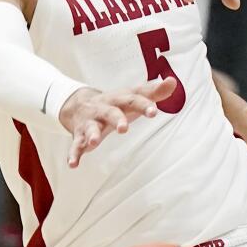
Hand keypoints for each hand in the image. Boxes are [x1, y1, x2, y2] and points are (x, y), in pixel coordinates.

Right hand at [59, 78, 176, 166]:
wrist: (78, 104)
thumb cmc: (115, 103)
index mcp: (118, 99)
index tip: (154, 112)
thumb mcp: (132, 96)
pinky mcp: (79, 135)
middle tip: (124, 129)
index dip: (143, 105)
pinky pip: (75, 145)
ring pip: (90, 128)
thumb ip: (153, 92)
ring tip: (94, 142)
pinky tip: (73, 164)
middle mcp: (103, 108)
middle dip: (116, 119)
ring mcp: (90, 122)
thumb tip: (173, 82)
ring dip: (92, 134)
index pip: (132, 100)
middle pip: (110, 112)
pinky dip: (74, 154)